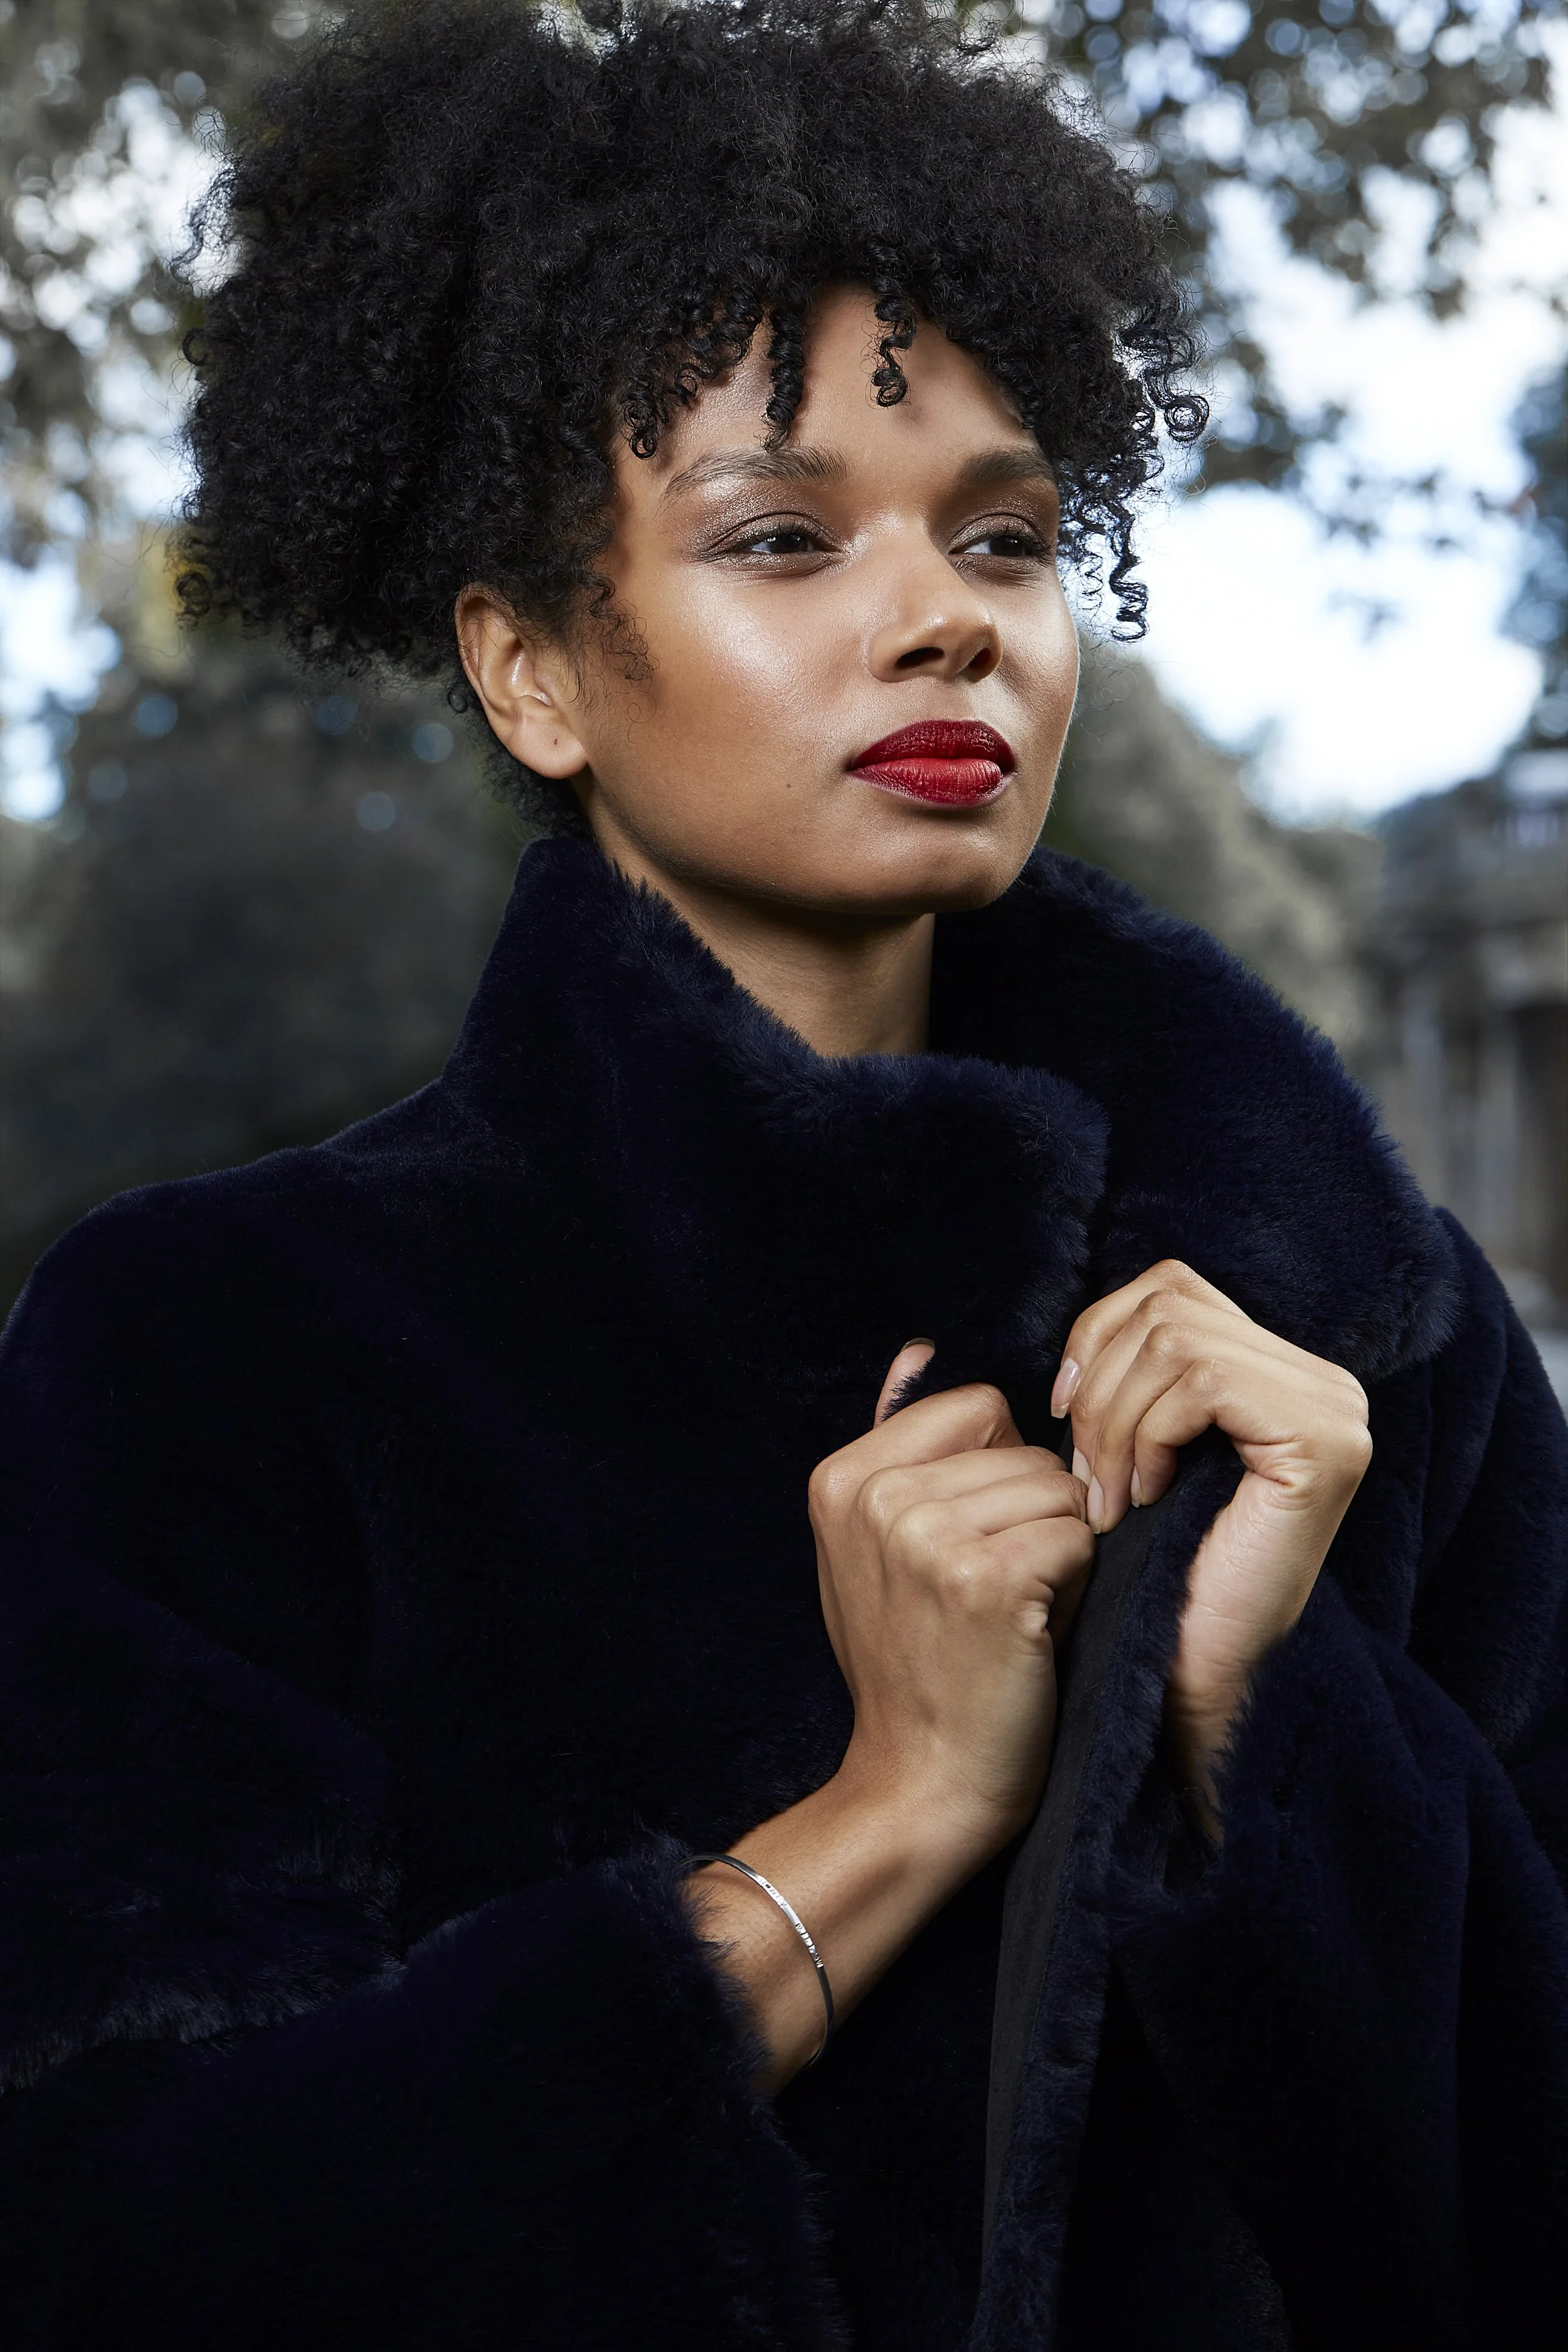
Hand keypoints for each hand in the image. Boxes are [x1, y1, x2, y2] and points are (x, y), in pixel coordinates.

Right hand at [809, 1341, 1094, 1848]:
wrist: (921, 1785)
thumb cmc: (914, 1664)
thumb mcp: (877, 1546)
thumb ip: (900, 1446)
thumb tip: (918, 1349)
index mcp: (843, 1475)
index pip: (980, 1406)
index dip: (999, 1474)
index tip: (968, 1546)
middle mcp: (873, 1495)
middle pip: (1025, 1447)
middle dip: (1034, 1514)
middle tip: (993, 1593)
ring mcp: (923, 1535)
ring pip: (1060, 1489)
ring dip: (1059, 1549)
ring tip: (1013, 1613)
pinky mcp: (984, 1580)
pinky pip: (1078, 1535)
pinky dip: (1076, 1584)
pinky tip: (1033, 1632)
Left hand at [1050, 1262, 1370, 1816]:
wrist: (1175, 1681)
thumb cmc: (1138, 1578)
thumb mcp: (1111, 1454)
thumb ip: (1097, 1379)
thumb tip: (987, 1346)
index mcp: (1277, 1374)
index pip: (1167, 1288)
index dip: (1096, 1339)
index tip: (1061, 1416)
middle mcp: (1322, 1382)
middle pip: (1167, 1303)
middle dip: (1099, 1387)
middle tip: (1085, 1476)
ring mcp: (1334, 1409)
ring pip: (1175, 1338)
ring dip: (1115, 1420)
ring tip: (1111, 1498)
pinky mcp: (1324, 1442)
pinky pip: (1202, 1379)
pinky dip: (1150, 1434)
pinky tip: (1146, 1499)